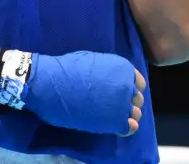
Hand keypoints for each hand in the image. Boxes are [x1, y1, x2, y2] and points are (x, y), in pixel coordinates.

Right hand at [0, 49, 145, 135]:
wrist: (50, 85)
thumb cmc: (66, 69)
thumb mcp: (93, 60)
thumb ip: (109, 71)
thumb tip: (112, 80)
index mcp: (122, 68)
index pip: (138, 82)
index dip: (128, 88)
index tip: (118, 92)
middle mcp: (127, 86)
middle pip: (137, 98)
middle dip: (127, 102)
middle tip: (111, 104)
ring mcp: (121, 105)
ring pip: (135, 113)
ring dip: (125, 115)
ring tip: (110, 115)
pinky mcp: (113, 122)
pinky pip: (129, 127)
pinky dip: (126, 128)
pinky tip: (116, 126)